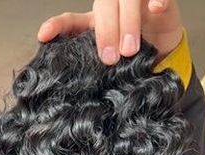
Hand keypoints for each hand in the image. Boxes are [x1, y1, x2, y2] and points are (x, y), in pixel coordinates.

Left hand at [38, 0, 182, 64]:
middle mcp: (111, 8)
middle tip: (109, 59)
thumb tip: (79, 94)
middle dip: (105, 33)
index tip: (44, 35)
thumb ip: (95, 71)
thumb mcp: (109, 67)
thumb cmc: (130, 59)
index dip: (57, 26)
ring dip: (127, 23)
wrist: (161, 49)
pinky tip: (156, 8)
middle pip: (103, 6)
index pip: (71, 21)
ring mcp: (134, 1)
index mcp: (93, 25)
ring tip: (130, 51)